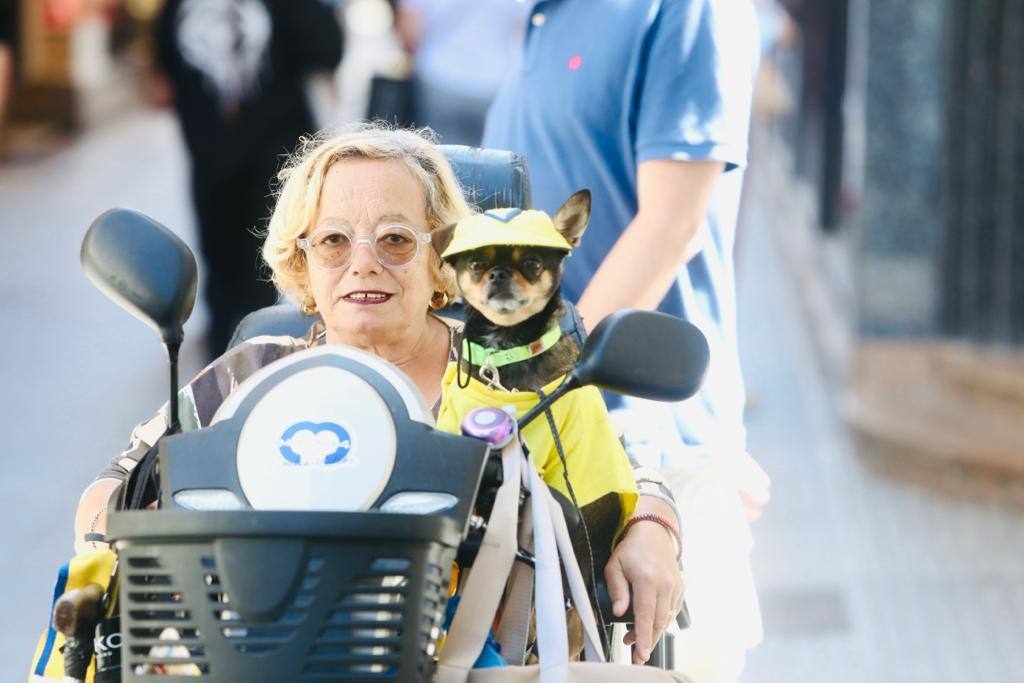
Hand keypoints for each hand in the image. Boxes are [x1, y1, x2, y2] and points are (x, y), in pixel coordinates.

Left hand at [604, 518, 683, 663]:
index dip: (642, 636)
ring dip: (652, 632)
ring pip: (665, 619)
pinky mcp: (680, 589)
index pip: (645, 614)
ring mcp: (675, 587)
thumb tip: (619, 612)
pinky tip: (648, 622)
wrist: (654, 534)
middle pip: (657, 621)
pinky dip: (661, 621)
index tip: (641, 653)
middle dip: (646, 640)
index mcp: (647, 578)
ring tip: (634, 637)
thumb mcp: (614, 566)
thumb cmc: (631, 550)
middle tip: (635, 652)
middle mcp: (665, 584)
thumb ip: (616, 589)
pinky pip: (671, 612)